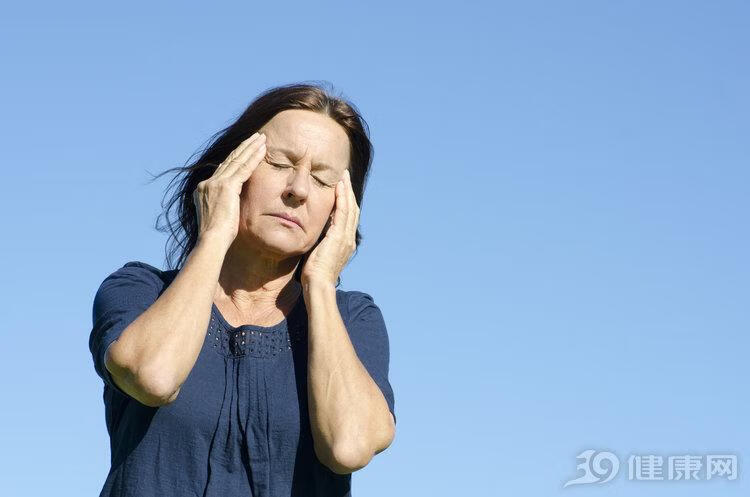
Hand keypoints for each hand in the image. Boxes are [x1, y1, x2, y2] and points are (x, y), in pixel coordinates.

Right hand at [193, 132, 265, 249]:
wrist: (212, 240)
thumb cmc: (217, 237)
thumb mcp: (218, 217)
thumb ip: (223, 206)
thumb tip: (230, 207)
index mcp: (204, 189)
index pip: (223, 169)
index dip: (236, 158)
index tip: (246, 150)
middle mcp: (207, 183)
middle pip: (229, 160)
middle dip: (244, 148)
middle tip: (255, 137)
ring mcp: (216, 183)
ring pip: (237, 160)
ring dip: (251, 147)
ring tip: (262, 138)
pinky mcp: (226, 186)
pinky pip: (244, 168)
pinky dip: (254, 157)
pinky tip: (263, 149)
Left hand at [301, 169, 358, 285]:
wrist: (318, 285)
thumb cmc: (314, 275)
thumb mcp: (317, 254)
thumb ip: (319, 244)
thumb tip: (313, 236)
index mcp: (345, 244)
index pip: (348, 217)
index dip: (346, 202)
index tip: (341, 189)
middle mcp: (349, 239)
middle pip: (353, 209)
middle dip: (348, 192)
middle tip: (344, 177)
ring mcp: (346, 238)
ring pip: (350, 208)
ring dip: (346, 190)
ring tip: (343, 176)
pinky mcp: (339, 237)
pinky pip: (343, 212)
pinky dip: (342, 198)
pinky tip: (338, 187)